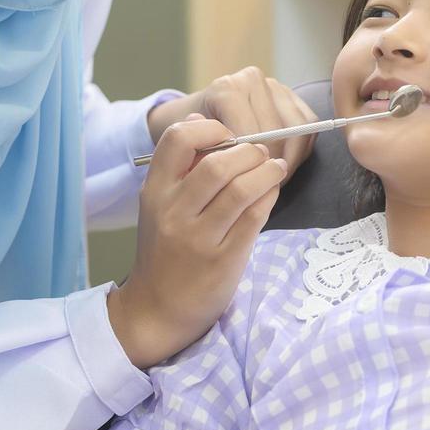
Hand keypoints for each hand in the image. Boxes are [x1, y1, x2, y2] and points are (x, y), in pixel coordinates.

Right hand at [107, 115, 285, 368]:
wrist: (156, 310)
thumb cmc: (165, 251)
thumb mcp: (160, 205)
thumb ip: (180, 168)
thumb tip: (201, 119)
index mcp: (154, 192)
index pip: (176, 140)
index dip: (209, 128)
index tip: (228, 133)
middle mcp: (173, 212)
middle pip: (217, 164)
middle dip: (248, 151)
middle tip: (261, 152)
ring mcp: (198, 237)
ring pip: (240, 189)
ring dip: (266, 172)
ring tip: (275, 168)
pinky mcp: (223, 259)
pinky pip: (255, 217)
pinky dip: (269, 196)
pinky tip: (272, 190)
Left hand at [147, 67, 318, 172]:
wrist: (196, 114)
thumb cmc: (192, 134)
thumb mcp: (190, 146)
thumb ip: (206, 153)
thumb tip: (230, 162)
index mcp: (226, 89)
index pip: (251, 135)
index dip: (251, 166)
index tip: (246, 187)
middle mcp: (251, 80)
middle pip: (278, 132)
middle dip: (272, 165)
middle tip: (264, 188)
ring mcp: (274, 85)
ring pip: (299, 129)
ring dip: (290, 159)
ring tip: (274, 179)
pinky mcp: (292, 95)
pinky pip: (309, 127)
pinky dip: (300, 150)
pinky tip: (283, 164)